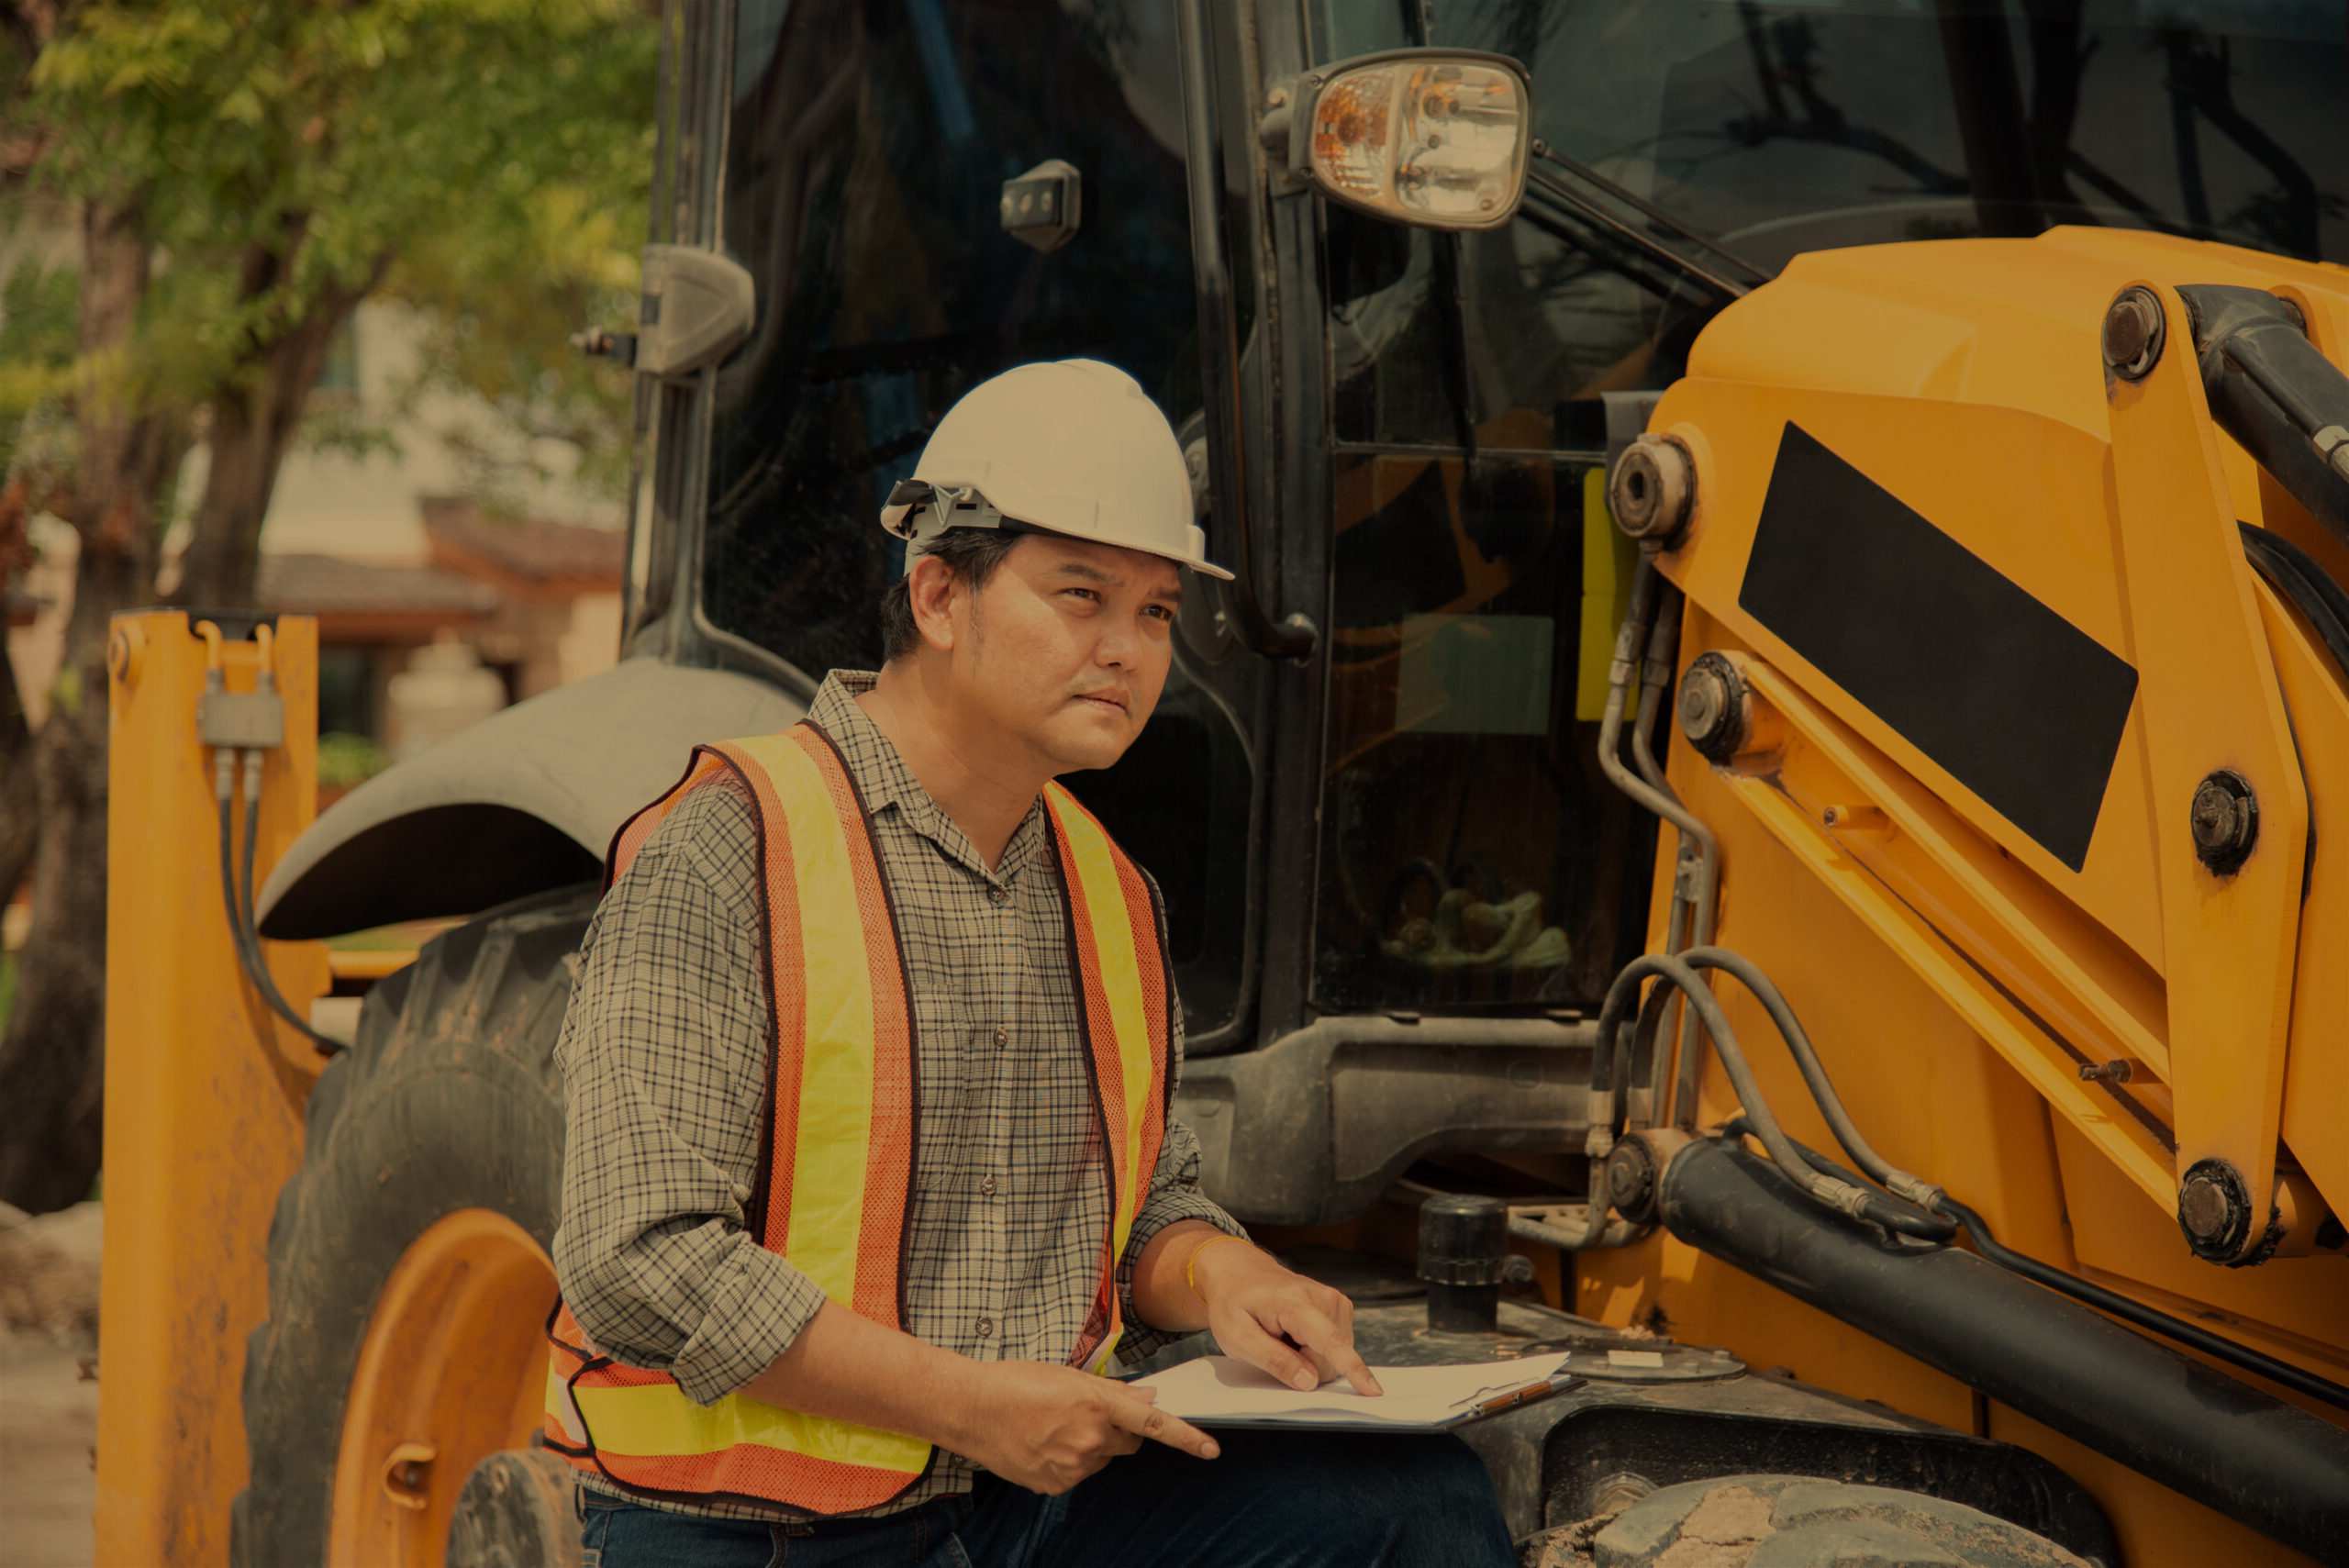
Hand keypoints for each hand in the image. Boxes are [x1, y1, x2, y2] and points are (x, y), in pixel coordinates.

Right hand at [950, 1360, 1219, 1494]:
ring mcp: (1073, 1466)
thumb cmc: (1016, 1382)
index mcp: (1096, 1404)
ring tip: (1054, 1425)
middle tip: (1086, 1413)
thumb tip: (1147, 1399)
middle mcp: (1089, 1439)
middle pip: (1129, 1441)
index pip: (1152, 1422)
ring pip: (1102, 1457)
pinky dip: (1070, 1459)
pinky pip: (1079, 1472)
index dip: (1185, 1437)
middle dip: (1119, 1429)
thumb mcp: (1067, 1374)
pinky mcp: (1057, 1484)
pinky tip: (1044, 1443)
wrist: (971, 1409)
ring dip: (1091, 1444)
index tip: (1211, 1449)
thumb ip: (1112, 1390)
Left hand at [1190, 1241, 1384, 1397]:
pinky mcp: (1338, 1307)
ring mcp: (1334, 1301)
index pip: (1330, 1342)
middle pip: (1330, 1360)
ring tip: (1281, 1336)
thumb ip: (1274, 1360)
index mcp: (1295, 1302)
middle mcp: (1323, 1298)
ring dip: (1308, 1357)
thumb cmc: (1233, 1302)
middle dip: (1304, 1367)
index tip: (1373, 1390)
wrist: (1238, 1271)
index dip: (1352, 1369)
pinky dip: (1314, 1348)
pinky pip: (1335, 1346)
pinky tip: (1293, 1333)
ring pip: (1334, 1356)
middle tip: (1273, 1346)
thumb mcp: (1237, 1337)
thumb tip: (1309, 1382)